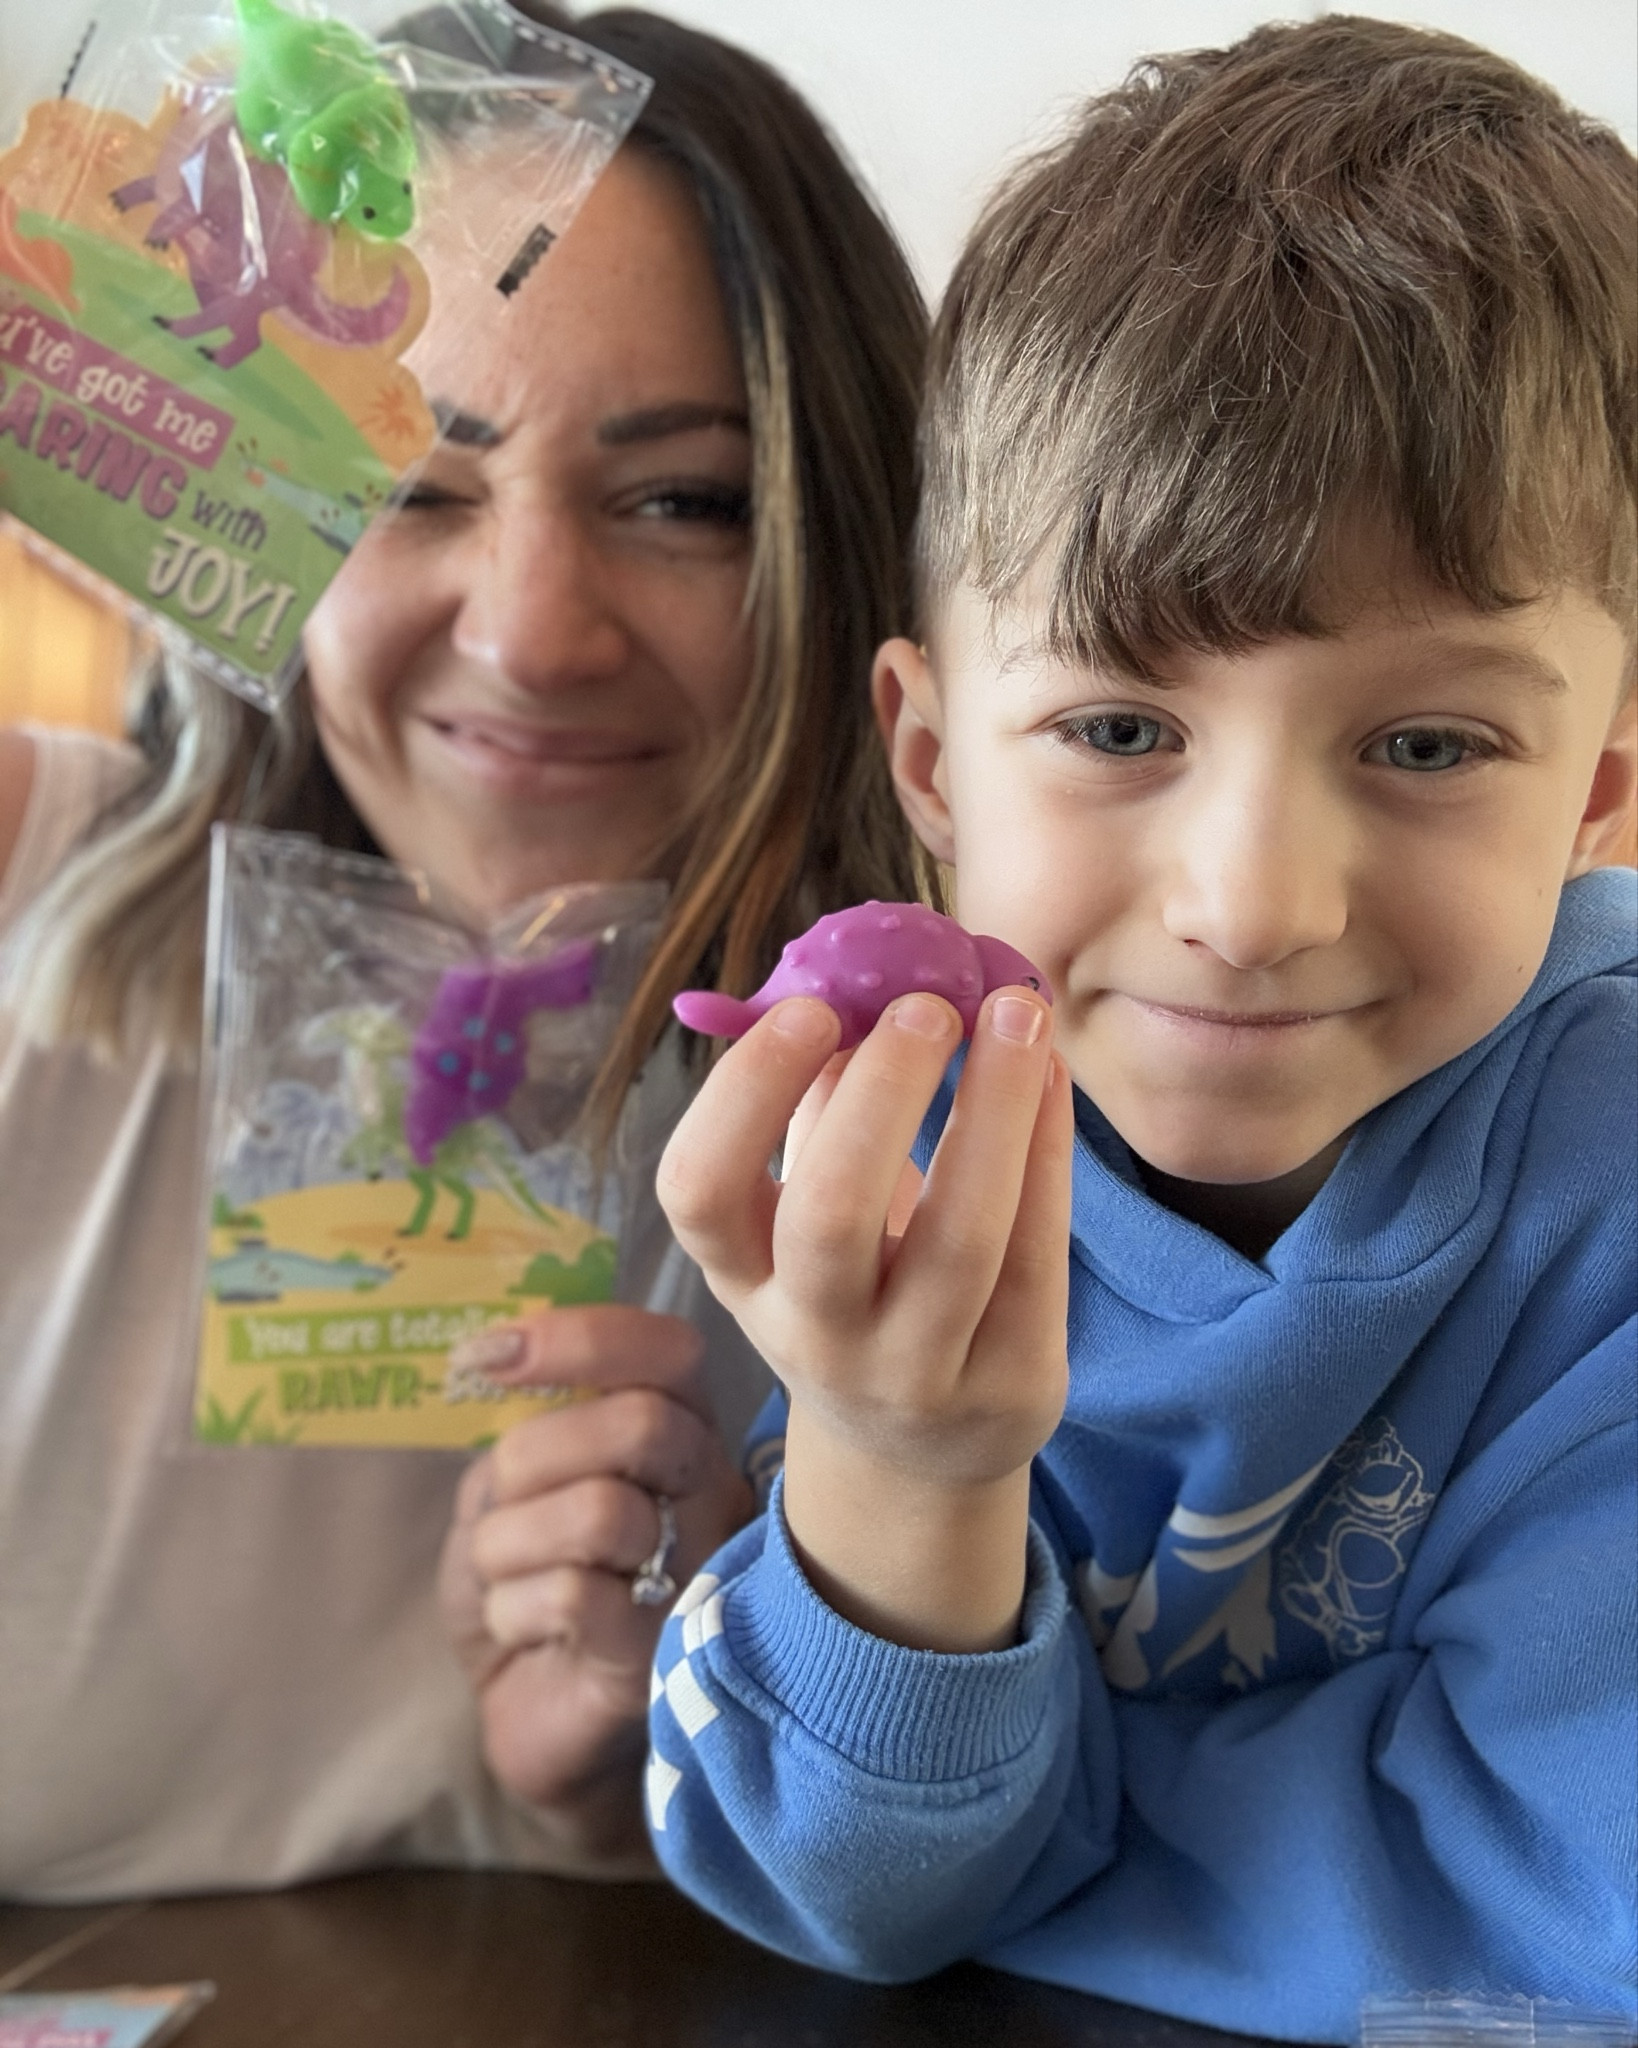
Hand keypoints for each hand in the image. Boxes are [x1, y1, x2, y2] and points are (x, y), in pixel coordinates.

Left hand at [437, 1306, 753, 1852]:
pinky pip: (578, 1597)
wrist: (540, 1719)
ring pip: (602, 1512)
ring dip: (511, 1544)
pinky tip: (523, 1629)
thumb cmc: (532, 1584)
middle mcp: (708, 1493)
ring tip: (505, 1577)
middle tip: (499, 1501)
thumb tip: (495, 1351)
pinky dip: (516, 1606)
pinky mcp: (665, 1656)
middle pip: (642, 1423)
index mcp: (679, 1430)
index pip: (669, 1350)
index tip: (487, 1355)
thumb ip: (523, 1422)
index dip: (581, 1339)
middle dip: (533, 1455)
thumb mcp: (514, 1488)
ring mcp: (699, 1576)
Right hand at [657, 989, 1070, 1652]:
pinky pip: (1037, 1256)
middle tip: (926, 1006)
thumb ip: (815, 1109)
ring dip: (992, 1110)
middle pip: (829, 1223)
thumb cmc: (855, 1288)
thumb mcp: (804, 1218)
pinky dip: (1048, 1150)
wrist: (918, 1449)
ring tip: (1016, 1012)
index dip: (742, 1095)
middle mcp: (813, 1335)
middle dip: (880, 1099)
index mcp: (741, 1277)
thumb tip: (854, 971)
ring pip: (956, 1242)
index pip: (698, 1194)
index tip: (809, 1010)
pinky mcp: (1010, 1383)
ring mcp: (914, 1373)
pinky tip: (1052, 1073)